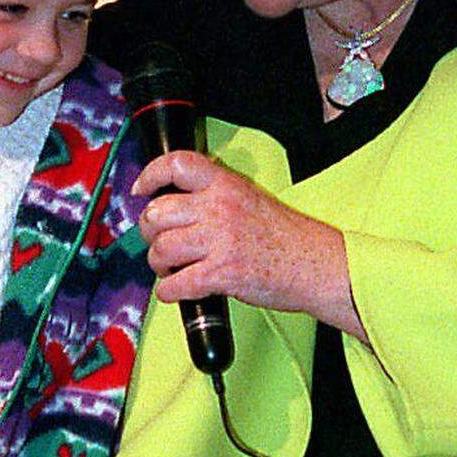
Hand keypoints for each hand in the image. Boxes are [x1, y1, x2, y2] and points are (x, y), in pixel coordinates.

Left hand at [131, 151, 366, 340]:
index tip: (140, 190)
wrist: (316, 264)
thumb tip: (174, 208)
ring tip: (173, 268)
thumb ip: (213, 197)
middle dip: (151, 233)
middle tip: (162, 242)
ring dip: (160, 264)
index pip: (176, 164)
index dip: (150, 175)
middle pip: (157, 213)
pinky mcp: (221, 273)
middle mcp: (218, 207)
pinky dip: (169, 292)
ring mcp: (219, 240)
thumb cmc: (286, 236)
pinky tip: (179, 289)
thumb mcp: (249, 198)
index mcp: (225, 184)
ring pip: (161, 249)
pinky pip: (175, 284)